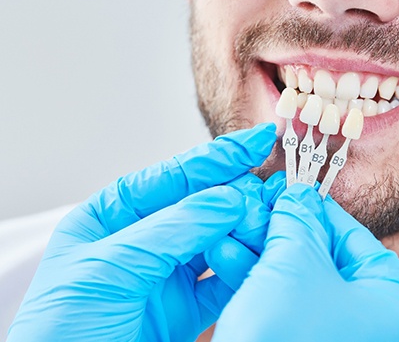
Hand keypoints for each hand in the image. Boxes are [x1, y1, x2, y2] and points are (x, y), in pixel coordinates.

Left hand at [7, 124, 275, 341]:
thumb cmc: (61, 329)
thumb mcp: (111, 267)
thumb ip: (173, 229)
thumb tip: (228, 199)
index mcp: (114, 215)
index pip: (174, 175)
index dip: (219, 156)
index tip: (258, 140)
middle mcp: (143, 239)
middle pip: (201, 204)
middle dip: (238, 193)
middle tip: (272, 188)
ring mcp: (165, 273)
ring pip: (217, 239)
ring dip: (245, 229)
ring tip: (270, 220)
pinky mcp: (184, 309)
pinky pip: (222, 281)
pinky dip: (243, 269)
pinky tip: (256, 257)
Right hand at [211, 184, 398, 341]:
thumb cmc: (287, 333)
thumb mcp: (294, 262)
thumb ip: (298, 219)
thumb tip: (297, 194)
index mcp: (391, 302)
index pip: (355, 237)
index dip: (319, 208)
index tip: (293, 190)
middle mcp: (370, 322)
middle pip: (323, 256)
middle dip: (281, 229)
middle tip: (258, 206)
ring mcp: (336, 335)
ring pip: (297, 279)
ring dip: (260, 250)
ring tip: (233, 226)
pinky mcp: (302, 341)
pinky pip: (283, 302)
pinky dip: (256, 279)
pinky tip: (226, 255)